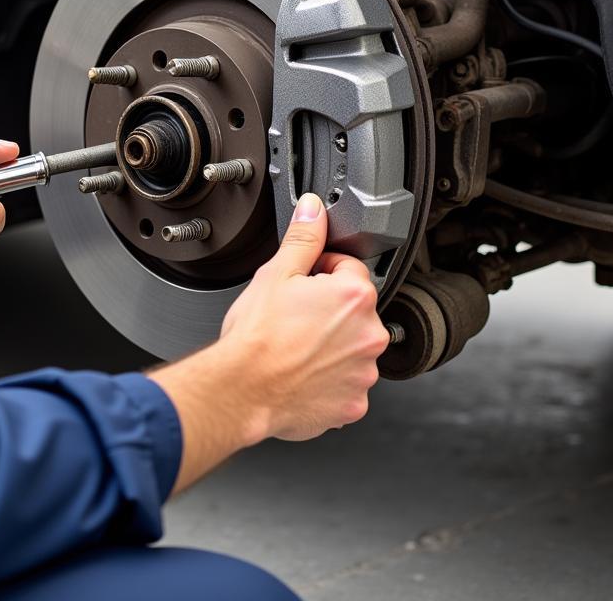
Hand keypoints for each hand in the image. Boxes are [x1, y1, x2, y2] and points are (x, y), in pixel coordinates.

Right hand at [149, 192, 387, 492]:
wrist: (243, 389)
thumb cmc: (256, 336)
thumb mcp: (276, 273)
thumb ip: (303, 237)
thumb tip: (314, 208)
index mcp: (354, 297)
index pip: (349, 268)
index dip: (321, 271)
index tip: (302, 283)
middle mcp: (369, 335)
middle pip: (354, 310)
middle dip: (328, 309)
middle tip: (294, 316)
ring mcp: (364, 373)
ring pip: (351, 347)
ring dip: (332, 345)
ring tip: (296, 345)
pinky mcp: (354, 404)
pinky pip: (347, 383)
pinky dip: (329, 379)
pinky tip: (302, 372)